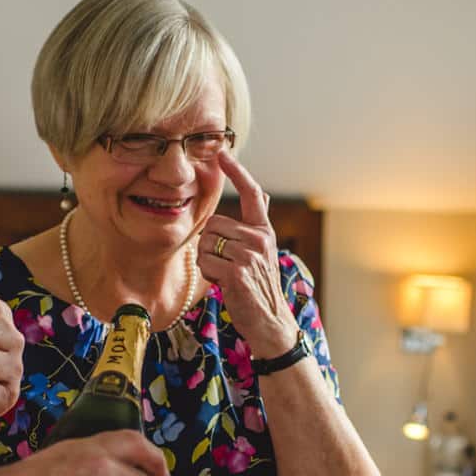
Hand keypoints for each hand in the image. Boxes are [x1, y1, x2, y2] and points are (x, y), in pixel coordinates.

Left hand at [197, 151, 297, 359]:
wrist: (270, 322)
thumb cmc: (260, 287)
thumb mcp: (264, 251)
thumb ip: (258, 223)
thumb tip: (262, 195)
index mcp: (264, 231)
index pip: (252, 193)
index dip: (237, 171)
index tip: (223, 153)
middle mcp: (260, 238)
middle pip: (213, 224)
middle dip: (209, 245)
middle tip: (226, 265)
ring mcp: (250, 255)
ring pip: (206, 243)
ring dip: (207, 261)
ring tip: (226, 275)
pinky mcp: (237, 272)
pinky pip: (205, 262)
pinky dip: (207, 275)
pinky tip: (223, 285)